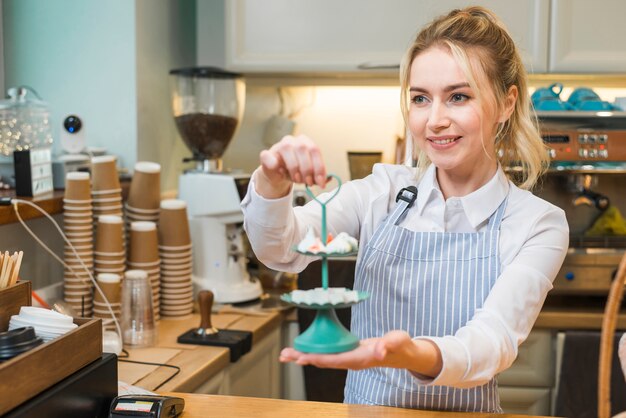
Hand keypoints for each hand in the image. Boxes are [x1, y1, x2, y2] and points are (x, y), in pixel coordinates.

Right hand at [256, 134, 326, 198]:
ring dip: (294, 168)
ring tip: (296, 179)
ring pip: (287, 150)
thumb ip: (319, 177)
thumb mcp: (309, 175)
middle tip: (308, 182)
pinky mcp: (266, 154)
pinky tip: (281, 172)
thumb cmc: (295, 172)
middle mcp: (293, 141)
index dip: (319, 167)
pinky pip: (268, 156)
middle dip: (307, 169)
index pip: (315, 150)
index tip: (321, 181)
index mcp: (306, 142)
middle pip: (302, 149)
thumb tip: (328, 179)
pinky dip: (274, 165)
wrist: (278, 176)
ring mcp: (278, 145)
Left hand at [280, 330, 428, 371]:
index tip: (303, 357)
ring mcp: (348, 359)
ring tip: (285, 355)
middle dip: (304, 358)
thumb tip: (380, 350)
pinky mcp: (346, 354)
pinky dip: (312, 352)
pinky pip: (326, 355)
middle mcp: (351, 362)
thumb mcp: (398, 341)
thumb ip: (390, 344)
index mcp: (360, 358)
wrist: (402, 353)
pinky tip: (300, 351)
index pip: (336, 360)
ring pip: (322, 359)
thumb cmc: (400, 346)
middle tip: (285, 356)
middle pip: (323, 362)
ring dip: (303, 356)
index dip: (318, 358)